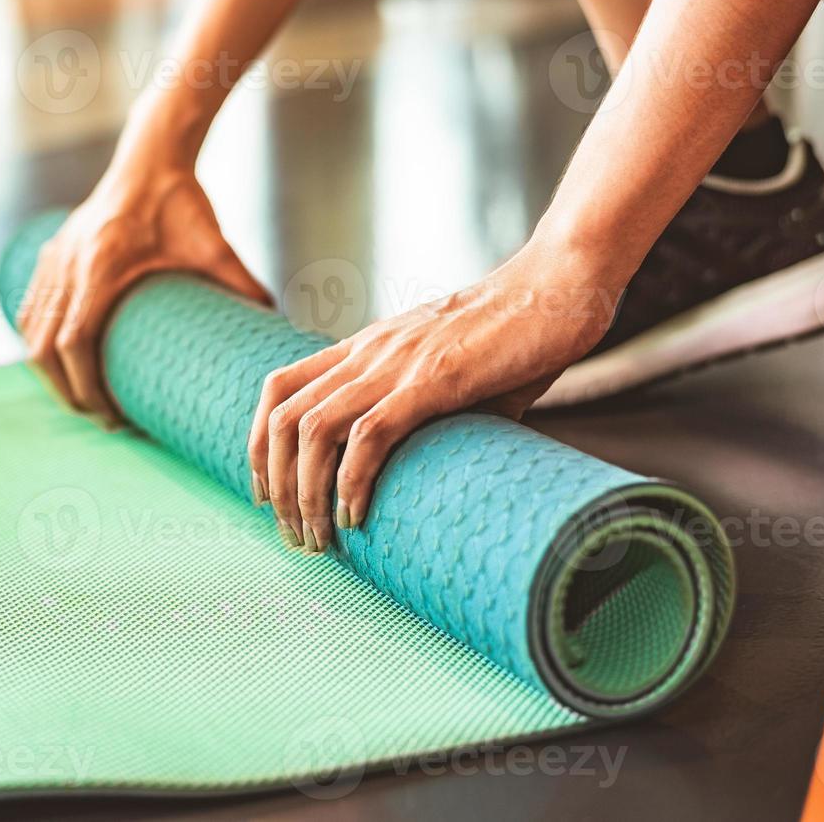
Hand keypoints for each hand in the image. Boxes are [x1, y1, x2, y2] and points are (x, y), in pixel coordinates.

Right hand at [19, 124, 269, 418]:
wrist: (151, 157)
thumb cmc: (181, 200)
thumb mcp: (215, 245)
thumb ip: (243, 284)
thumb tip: (275, 326)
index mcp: (101, 264)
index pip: (75, 342)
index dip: (86, 387)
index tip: (111, 414)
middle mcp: (68, 262)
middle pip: (44, 348)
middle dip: (68, 392)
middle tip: (102, 419)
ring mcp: (53, 258)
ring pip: (31, 331)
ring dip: (51, 372)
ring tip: (84, 398)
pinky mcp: (50, 255)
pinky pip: (30, 310)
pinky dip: (39, 342)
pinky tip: (61, 362)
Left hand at [247, 240, 620, 551]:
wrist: (563, 285)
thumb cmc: (520, 332)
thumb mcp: (457, 371)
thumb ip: (435, 410)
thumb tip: (439, 463)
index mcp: (367, 347)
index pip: (279, 388)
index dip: (260, 443)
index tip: (268, 494)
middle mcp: (370, 351)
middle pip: (282, 417)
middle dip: (276, 485)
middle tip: (295, 535)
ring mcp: (399, 363)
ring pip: (314, 429)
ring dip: (307, 493)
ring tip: (322, 538)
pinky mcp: (436, 379)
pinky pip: (371, 433)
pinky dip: (354, 480)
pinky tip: (358, 516)